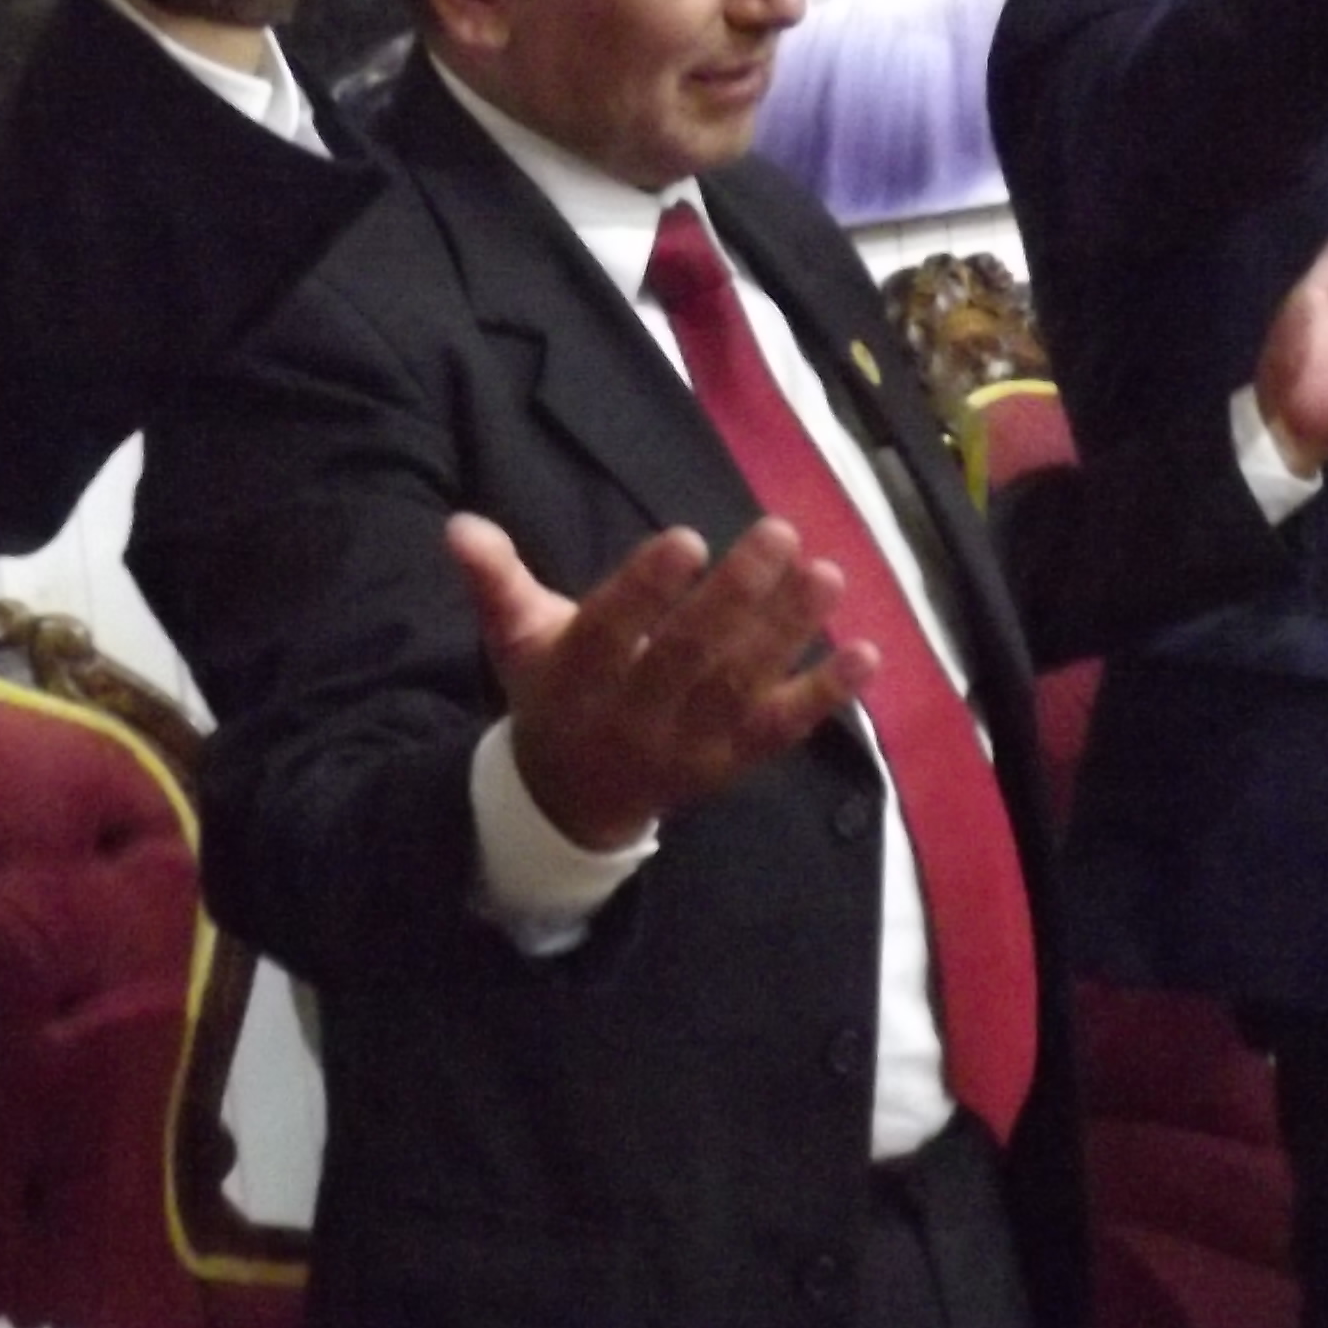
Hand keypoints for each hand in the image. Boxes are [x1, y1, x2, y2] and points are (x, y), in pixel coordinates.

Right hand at [446, 512, 868, 854]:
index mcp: (574, 681)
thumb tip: (459, 525)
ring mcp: (687, 748)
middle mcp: (631, 719)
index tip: (686, 537)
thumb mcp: (515, 639)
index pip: (609, 632)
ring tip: (826, 574)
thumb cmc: (551, 694)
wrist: (570, 801)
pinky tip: (868, 655)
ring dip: (788, 633)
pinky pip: (781, 732)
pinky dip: (826, 697)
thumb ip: (494, 581)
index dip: (645, 588)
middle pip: (686, 658)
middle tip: (777, 533)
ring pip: (741, 689)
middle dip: (734, 597)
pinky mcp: (731, 765)